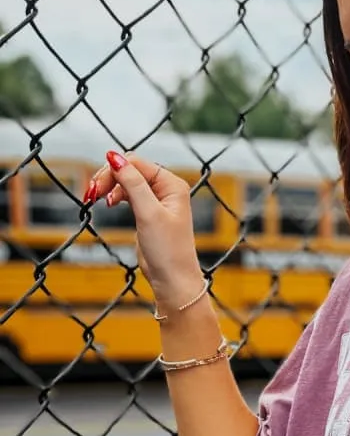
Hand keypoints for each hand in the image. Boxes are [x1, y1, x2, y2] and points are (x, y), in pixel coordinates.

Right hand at [84, 151, 203, 307]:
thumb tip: (115, 157)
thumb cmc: (167, 249)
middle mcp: (166, 189)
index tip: (96, 189)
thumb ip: (133, 184)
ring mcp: (156, 200)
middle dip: (109, 178)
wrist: (172, 278)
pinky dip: (115, 196)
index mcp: (172, 184)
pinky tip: (108, 203)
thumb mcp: (148, 213)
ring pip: (126, 181)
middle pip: (129, 169)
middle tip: (91, 194)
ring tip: (98, 200)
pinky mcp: (147, 211)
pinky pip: (127, 194)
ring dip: (110, 187)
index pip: (136, 163)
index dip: (113, 171)